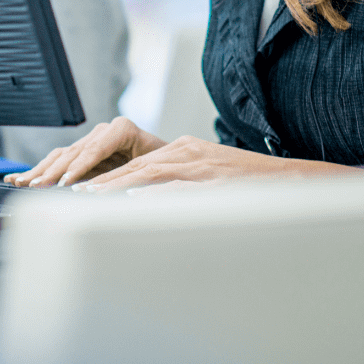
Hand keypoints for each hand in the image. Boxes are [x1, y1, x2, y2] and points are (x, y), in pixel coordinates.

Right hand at [3, 117, 165, 187]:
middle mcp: (103, 132)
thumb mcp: (157, 170)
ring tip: (20, 182)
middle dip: (53, 171)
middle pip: (73, 152)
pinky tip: (19, 177)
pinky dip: (39, 171)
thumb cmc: (166, 166)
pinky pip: (58, 161)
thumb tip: (118, 193)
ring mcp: (91, 141)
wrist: (171, 162)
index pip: (95, 147)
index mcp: (122, 129)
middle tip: (36, 187)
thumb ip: (137, 177)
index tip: (66, 184)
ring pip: (61, 156)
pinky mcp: (82, 154)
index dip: (79, 166)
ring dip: (40, 171)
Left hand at [67, 135, 360, 191]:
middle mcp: (186, 153)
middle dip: (97, 181)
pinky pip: (180, 186)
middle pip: (132, 166)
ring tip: (84, 198)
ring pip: (148, 172)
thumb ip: (174, 194)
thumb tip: (138, 210)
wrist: (299, 186)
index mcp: (182, 153)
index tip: (72, 191)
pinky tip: (132, 200)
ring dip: (114, 186)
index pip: (132, 165)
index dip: (101, 178)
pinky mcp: (216, 178)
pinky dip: (154, 192)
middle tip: (65, 194)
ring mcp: (201, 164)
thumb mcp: (207, 188)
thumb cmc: (251, 193)